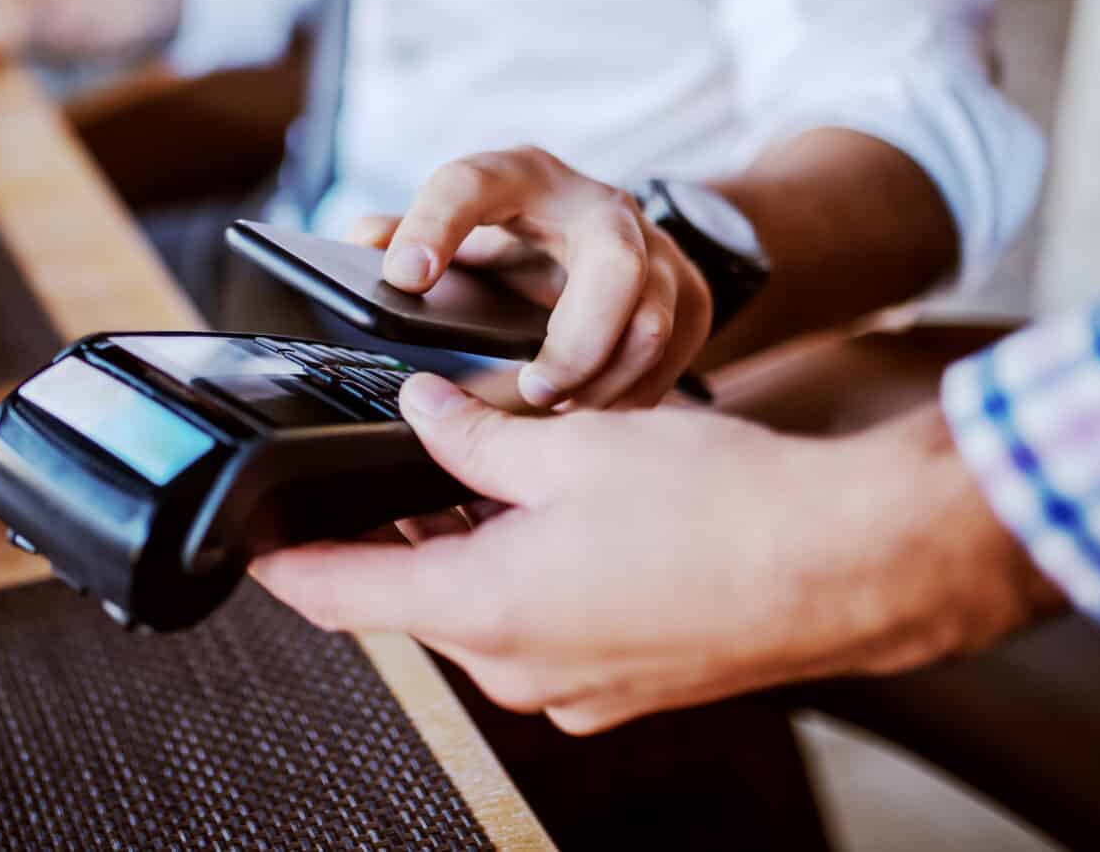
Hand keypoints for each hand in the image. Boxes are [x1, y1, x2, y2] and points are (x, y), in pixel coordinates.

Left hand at [251, 374, 1059, 733]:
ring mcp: (576, 689)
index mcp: (485, 610)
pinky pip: (543, 630)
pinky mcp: (624, 686)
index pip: (339, 597)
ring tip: (494, 471)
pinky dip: (528, 576)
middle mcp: (520, 668)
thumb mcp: (569, 443)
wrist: (850, 564)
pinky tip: (559, 516)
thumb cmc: (723, 507)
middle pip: (415, 598)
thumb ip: (472, 433)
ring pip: (483, 611)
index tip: (250, 544)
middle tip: (401, 459)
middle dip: (397, 531)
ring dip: (470, 548)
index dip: (282, 567)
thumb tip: (421, 410)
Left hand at [353, 148, 711, 408]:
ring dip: (604, 382)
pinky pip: (677, 357)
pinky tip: (594, 418)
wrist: (607, 224)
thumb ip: (403, 234)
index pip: (474, 184)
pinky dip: (634, 396)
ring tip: (557, 416)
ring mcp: (655, 248)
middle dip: (575, 340)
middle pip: (614, 264)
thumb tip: (358, 248)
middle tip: (530, 390)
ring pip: (654, 322)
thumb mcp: (458, 223)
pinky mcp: (691, 293)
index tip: (406, 277)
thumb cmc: (514, 231)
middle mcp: (595, 205)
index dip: (437, 225)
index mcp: (520, 178)